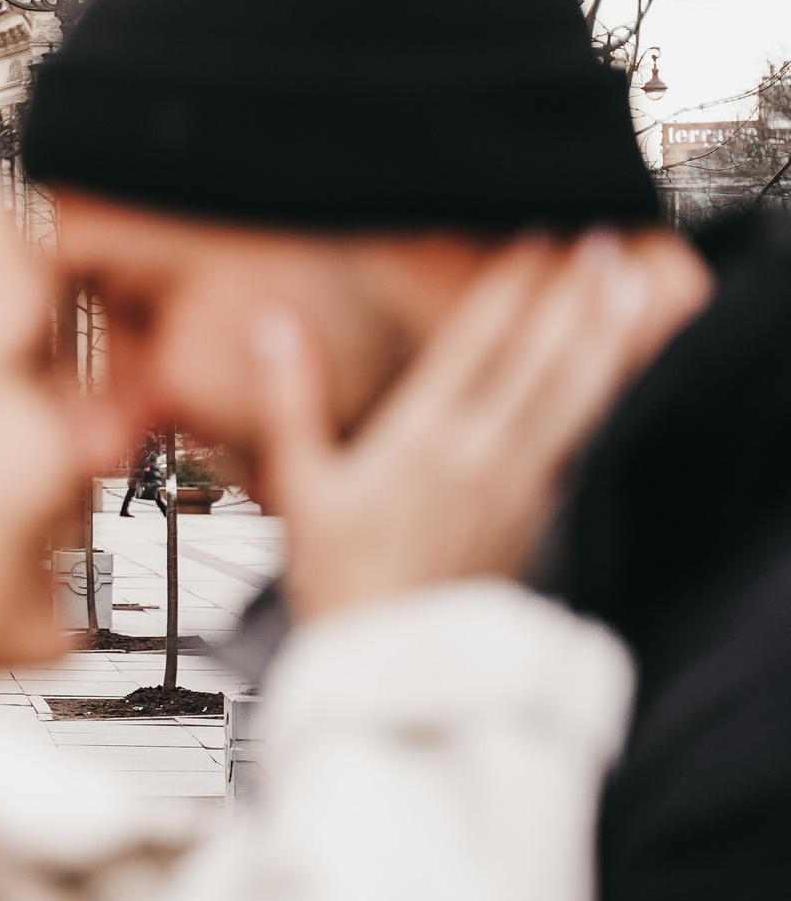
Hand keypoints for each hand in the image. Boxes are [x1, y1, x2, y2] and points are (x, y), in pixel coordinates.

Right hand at [255, 234, 689, 620]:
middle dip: (568, 296)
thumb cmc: (339, 578)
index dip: (507, 287)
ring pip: (572, 396)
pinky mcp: (535, 513)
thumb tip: (274, 325)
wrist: (393, 662)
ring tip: (626, 289)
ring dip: (601, 336)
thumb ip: (289, 397)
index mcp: (420, 440)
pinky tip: (612, 374)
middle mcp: (480, 455)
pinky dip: (600, 397)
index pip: (475, 344)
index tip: (531, 239)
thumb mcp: (298, 484)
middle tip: (594, 241)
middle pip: (538, 359)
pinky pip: (578, 440)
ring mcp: (517, 484)